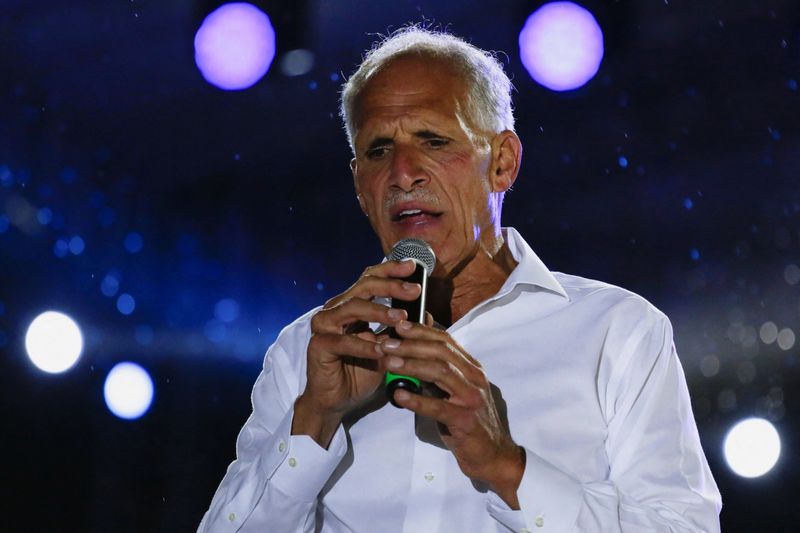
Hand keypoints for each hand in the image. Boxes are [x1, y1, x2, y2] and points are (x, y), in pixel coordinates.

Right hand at [292, 259, 419, 446]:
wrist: (337, 400)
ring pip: (353, 307)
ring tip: (401, 318)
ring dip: (379, 311)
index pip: (370, 279)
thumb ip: (401, 329)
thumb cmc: (360, 370)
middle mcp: (335, 309)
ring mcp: (324, 325)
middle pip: (363, 286)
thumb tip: (427, 313)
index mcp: (350, 305)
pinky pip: (343, 341)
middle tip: (414, 291)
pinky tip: (381, 349)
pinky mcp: (319, 345)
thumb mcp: (388, 347)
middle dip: (391, 286)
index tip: (413, 267)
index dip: (391, 270)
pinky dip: (364, 344)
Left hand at [377, 320, 525, 507]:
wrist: (493, 455)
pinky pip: (438, 407)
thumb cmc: (469, 422)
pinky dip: (417, 399)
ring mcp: (472, 398)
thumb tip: (412, 351)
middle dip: (411, 344)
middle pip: (441, 351)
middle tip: (386, 343)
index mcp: (472, 368)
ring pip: (440, 372)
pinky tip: (398, 395)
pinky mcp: (466, 421)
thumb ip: (439, 371)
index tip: (398, 324)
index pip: (446, 340)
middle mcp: (475, 378)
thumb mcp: (455, 391)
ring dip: (411, 365)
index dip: (421, 330)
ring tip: (388, 363)